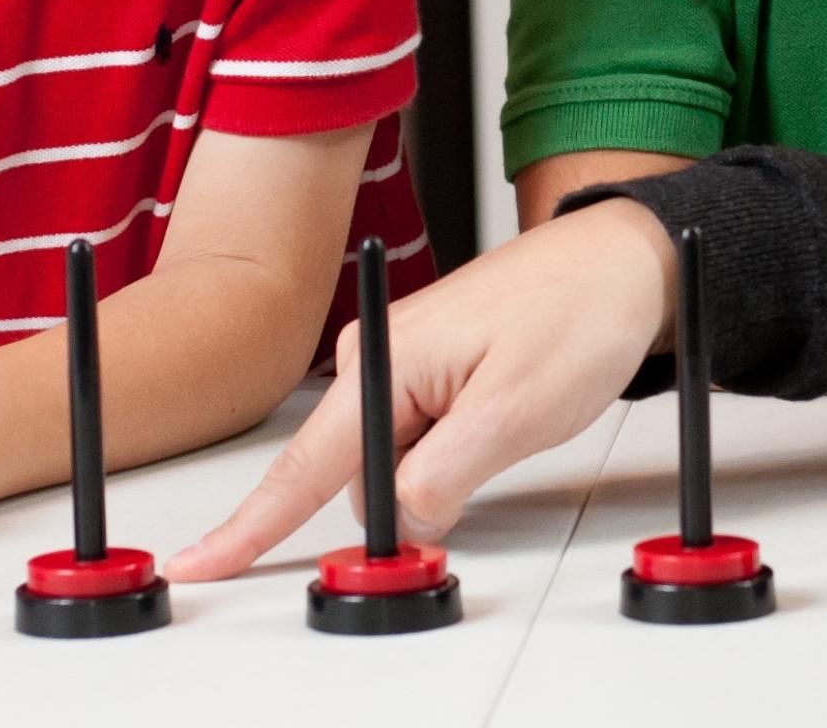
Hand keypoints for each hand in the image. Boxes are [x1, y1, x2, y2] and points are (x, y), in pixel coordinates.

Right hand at [164, 198, 675, 581]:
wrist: (625, 263)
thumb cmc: (577, 311)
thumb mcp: (511, 413)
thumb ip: (441, 479)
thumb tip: (400, 524)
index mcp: (380, 360)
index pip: (301, 468)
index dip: (250, 526)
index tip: (202, 562)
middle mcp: (374, 358)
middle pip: (357, 478)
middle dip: (408, 503)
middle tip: (488, 464)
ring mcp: (401, 364)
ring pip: (396, 466)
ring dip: (443, 476)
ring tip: (513, 418)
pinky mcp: (430, 373)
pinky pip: (420, 442)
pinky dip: (455, 457)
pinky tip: (501, 420)